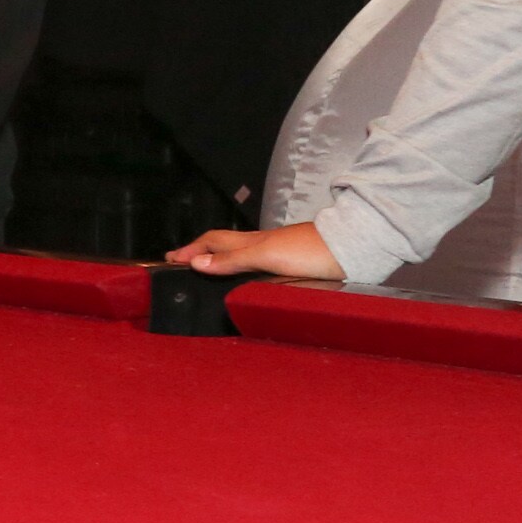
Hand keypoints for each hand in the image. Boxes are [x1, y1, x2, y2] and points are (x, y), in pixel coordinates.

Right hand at [161, 219, 342, 279]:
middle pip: (224, 246)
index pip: (213, 242)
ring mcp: (277, 255)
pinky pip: (256, 266)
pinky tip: (245, 281)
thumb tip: (197, 263)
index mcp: (252, 242)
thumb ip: (232, 260)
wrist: (351, 251)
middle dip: (200, 253)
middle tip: (181, 263)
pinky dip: (240, 271)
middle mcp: (261, 246)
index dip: (191, 249)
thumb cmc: (309, 251)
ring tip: (206, 272)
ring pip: (240, 255)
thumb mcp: (265, 256)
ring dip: (220, 261)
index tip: (170, 260)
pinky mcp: (291, 266)